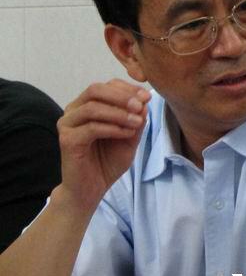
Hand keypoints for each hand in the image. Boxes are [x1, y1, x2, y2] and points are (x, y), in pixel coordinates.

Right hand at [56, 79, 150, 210]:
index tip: (147, 97)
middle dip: (122, 96)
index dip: (128, 88)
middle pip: (96, 89)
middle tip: (140, 105)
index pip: (107, 86)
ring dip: (119, 113)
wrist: (91, 189)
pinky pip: (91, 128)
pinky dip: (113, 128)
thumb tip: (144, 102)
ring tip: (138, 122)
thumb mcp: (130, 137)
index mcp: (88, 104)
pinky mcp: (67, 140)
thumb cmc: (108, 161)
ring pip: (93, 107)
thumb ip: (135, 119)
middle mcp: (74, 110)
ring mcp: (67, 124)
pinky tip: (127, 133)